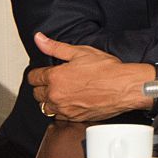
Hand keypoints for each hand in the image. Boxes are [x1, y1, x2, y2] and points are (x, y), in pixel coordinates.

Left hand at [27, 32, 154, 120]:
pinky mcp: (74, 118)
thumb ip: (56, 47)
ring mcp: (64, 108)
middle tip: (57, 81)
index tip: (44, 73)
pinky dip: (62, 110)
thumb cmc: (107, 70)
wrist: (124, 87)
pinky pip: (59, 116)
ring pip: (46, 107)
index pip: (33, 78)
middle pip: (37, 94)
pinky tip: (72, 102)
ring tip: (63, 92)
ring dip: (51, 100)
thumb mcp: (81, 52)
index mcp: (55, 77)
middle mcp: (56, 95)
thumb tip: (39, 39)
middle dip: (44, 86)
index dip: (39, 73)